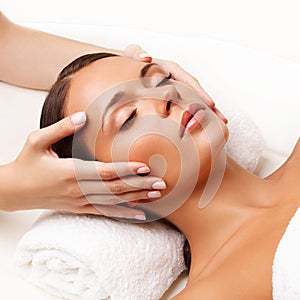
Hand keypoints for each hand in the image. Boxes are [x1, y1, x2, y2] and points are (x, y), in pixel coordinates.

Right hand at [0, 112, 165, 219]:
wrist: (13, 191)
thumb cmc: (26, 163)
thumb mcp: (36, 140)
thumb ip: (60, 128)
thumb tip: (83, 117)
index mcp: (69, 171)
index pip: (104, 171)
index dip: (125, 168)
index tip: (144, 166)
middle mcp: (77, 189)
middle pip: (114, 188)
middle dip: (139, 185)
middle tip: (161, 182)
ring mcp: (79, 201)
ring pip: (113, 201)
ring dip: (136, 198)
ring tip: (156, 195)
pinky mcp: (78, 208)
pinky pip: (104, 211)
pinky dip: (123, 213)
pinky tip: (138, 214)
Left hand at [125, 44, 226, 123]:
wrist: (126, 70)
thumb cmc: (130, 62)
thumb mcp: (131, 56)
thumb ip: (135, 53)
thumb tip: (146, 57)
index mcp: (169, 68)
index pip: (188, 80)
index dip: (200, 92)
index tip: (211, 104)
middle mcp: (176, 79)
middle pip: (196, 92)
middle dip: (210, 106)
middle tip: (222, 120)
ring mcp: (175, 89)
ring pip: (193, 101)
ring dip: (207, 113)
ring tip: (220, 125)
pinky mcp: (171, 99)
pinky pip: (185, 107)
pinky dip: (193, 115)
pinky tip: (200, 127)